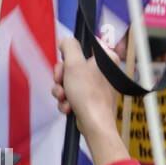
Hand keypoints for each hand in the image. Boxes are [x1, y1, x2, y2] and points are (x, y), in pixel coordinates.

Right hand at [51, 37, 128, 164]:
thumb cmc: (88, 94)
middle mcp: (103, 70)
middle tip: (60, 82)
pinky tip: (68, 107)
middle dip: (62, 76)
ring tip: (64, 98)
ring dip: (62, 90)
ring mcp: (96, 85)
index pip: (84, 44)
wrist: (94, 124)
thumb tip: (65, 41)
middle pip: (73, 64)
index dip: (70, 53)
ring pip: (70, 80)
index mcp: (105, 57)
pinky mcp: (90, 98)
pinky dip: (67, 100)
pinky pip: (73, 94)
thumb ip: (68, 46)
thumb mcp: (73, 63)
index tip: (64, 61)